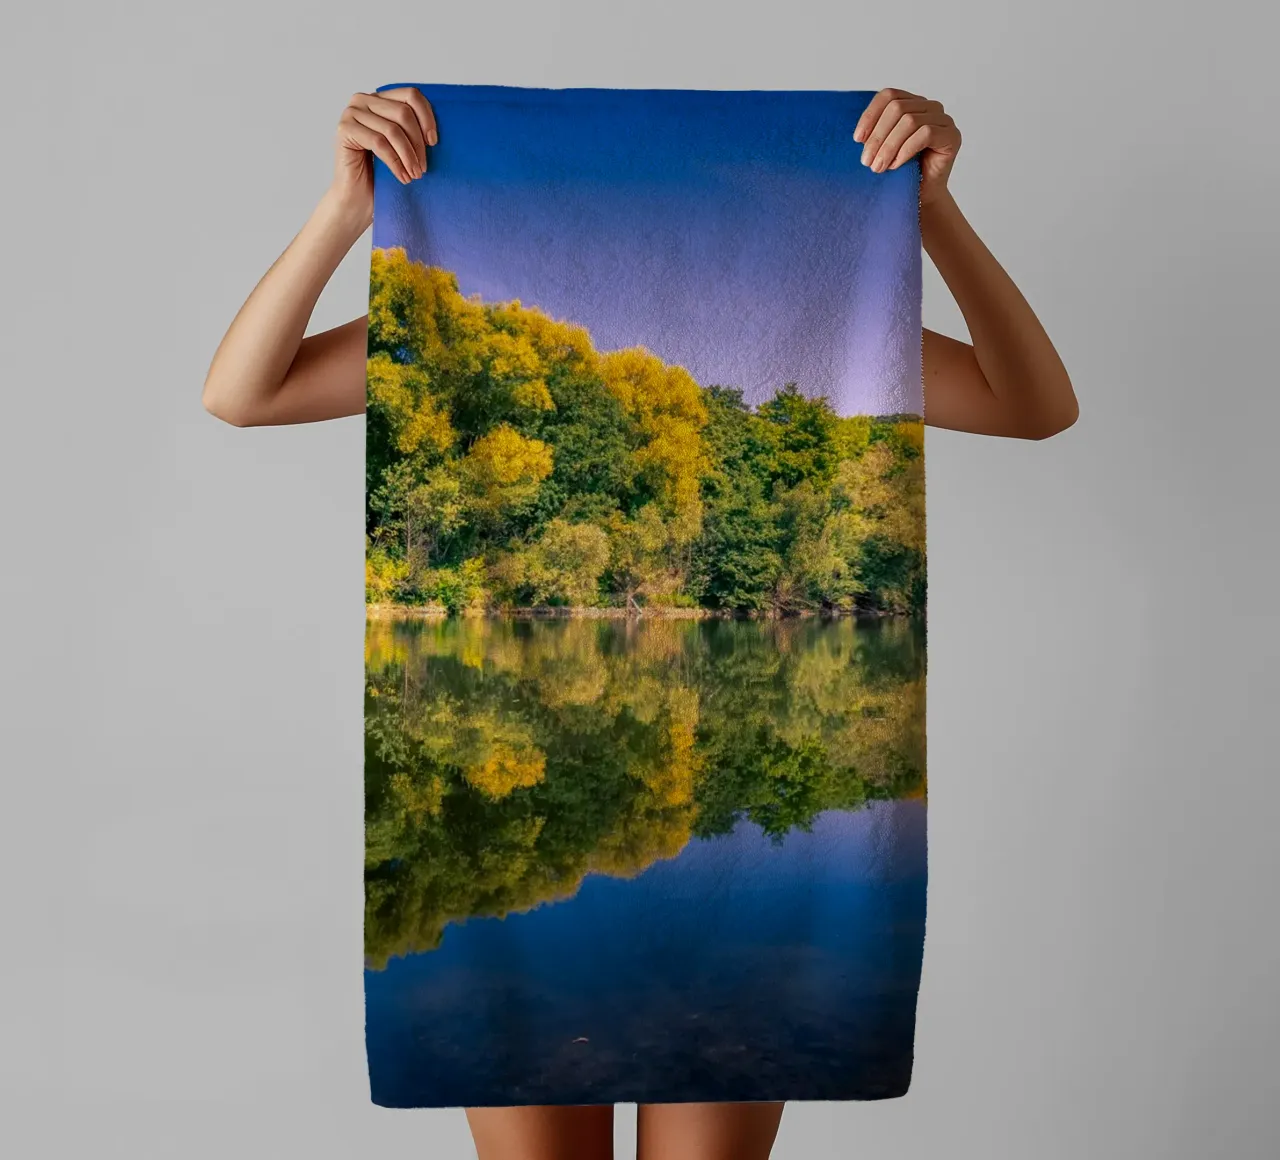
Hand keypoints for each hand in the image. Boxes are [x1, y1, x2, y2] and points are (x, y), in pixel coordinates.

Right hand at [331, 88, 436, 224]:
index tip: (434, 143)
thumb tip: (439, 124)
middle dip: (418, 143)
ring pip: (392, 130)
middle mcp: (362, 100)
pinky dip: (395, 162)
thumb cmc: (380, 175)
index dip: (427, 118)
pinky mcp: (344, 130)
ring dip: (408, 156)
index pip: (411, 95)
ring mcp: (351, 114)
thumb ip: (411, 127)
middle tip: (423, 168)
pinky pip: (379, 143)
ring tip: (415, 175)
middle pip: (403, 113)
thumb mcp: (401, 146)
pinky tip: (402, 177)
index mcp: (379, 98)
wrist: (357, 199)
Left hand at [853, 88, 960, 206]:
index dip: (870, 115)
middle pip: (897, 108)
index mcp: (911, 103)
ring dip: (889, 146)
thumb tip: (860, 134)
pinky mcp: (952, 136)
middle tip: (866, 161)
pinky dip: (906, 150)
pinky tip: (895, 165)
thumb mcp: (882, 148)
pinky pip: (925, 134)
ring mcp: (943, 120)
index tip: (857, 139)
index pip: (889, 96)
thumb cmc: (901, 172)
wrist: (922, 196)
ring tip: (878, 167)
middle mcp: (929, 107)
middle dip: (877, 136)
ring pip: (910, 121)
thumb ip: (875, 133)